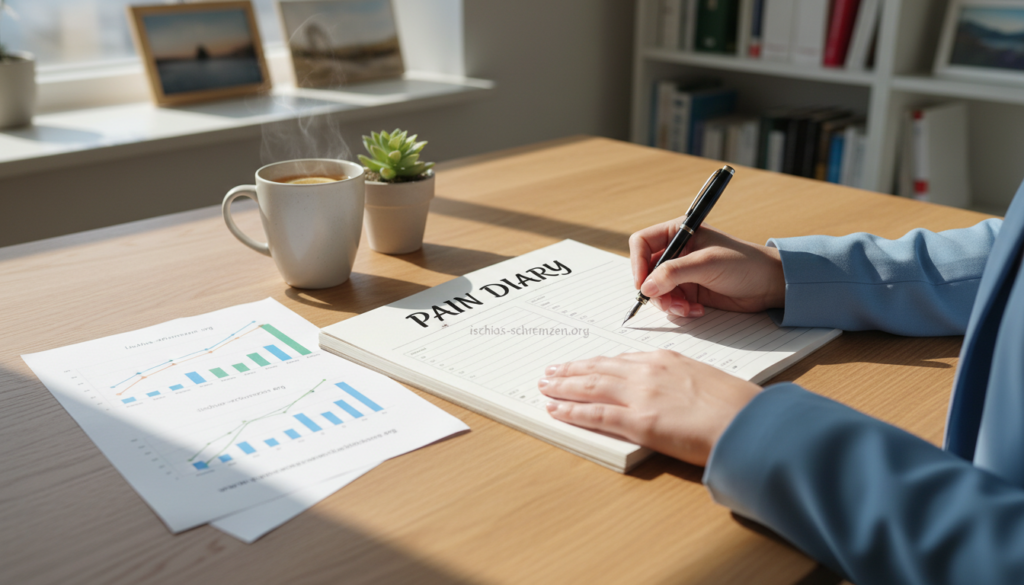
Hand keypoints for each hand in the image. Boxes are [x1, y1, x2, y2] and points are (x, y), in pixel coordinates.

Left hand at [538, 351, 760, 465]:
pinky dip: (572, 412)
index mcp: (665, 360)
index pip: (620, 360)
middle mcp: (648, 372)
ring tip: (545, 387)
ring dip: (563, 387)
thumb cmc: (737, 406)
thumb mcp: (705, 380)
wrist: (750, 423)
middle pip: (599, 369)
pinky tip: (555, 410)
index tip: (581, 364)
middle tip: (550, 372)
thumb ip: (680, 381)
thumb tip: (669, 392)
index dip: (596, 363)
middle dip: (571, 370)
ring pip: (590, 387)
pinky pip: (596, 415)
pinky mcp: (639, 422)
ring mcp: (641, 395)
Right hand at [629, 221, 785, 316]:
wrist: (770, 285)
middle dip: (655, 290)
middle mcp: (677, 251)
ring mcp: (683, 273)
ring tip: (687, 309)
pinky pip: (671, 302)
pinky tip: (697, 310)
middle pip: (646, 271)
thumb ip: (674, 273)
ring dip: (668, 303)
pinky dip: (680, 309)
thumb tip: (645, 287)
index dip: (637, 263)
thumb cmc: (744, 264)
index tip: (642, 284)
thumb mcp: (707, 264)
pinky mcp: (690, 291)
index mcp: (679, 232)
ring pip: (657, 290)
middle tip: (668, 303)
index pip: (642, 243)